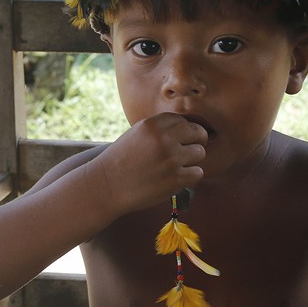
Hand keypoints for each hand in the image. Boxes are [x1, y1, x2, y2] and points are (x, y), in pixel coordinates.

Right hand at [91, 113, 207, 214]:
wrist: (107, 186)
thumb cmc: (122, 160)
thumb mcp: (137, 134)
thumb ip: (160, 129)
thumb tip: (190, 128)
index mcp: (153, 125)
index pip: (183, 120)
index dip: (184, 131)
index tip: (178, 141)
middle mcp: (163, 139)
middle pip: (198, 133)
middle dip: (194, 142)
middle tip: (185, 152)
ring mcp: (171, 159)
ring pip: (200, 153)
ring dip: (192, 161)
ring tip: (177, 167)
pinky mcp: (175, 179)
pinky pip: (198, 173)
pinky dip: (190, 177)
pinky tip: (177, 178)